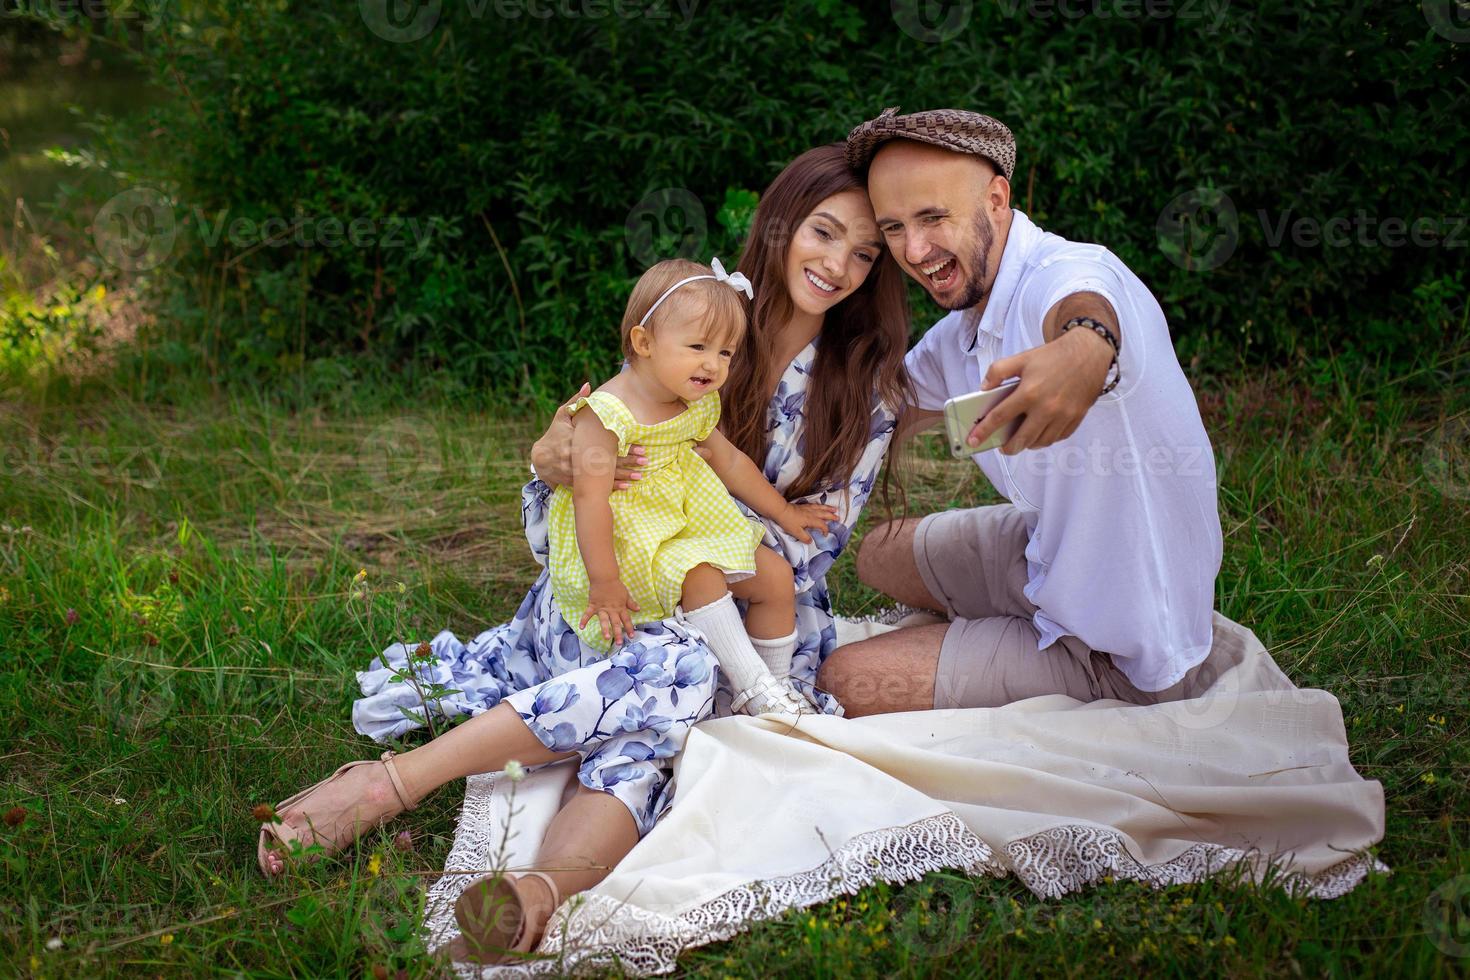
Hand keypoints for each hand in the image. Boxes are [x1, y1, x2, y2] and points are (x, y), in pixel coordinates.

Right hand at [531, 383, 648, 487]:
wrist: (540, 458)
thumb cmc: (554, 433)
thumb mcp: (562, 415)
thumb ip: (576, 401)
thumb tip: (589, 385)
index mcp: (577, 439)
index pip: (605, 443)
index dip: (623, 446)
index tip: (640, 446)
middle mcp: (577, 457)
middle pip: (606, 460)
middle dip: (627, 461)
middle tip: (645, 460)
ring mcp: (577, 472)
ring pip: (603, 476)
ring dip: (623, 476)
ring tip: (640, 476)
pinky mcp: (576, 482)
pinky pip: (595, 487)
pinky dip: (610, 488)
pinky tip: (626, 487)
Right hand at [580, 578, 639, 645]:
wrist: (605, 577)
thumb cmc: (616, 586)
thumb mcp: (626, 594)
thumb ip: (631, 603)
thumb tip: (638, 609)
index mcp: (620, 607)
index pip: (626, 619)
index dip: (630, 628)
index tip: (632, 636)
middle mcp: (612, 610)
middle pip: (616, 623)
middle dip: (618, 633)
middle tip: (619, 643)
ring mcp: (602, 608)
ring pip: (604, 620)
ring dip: (605, 629)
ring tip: (606, 637)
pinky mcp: (593, 605)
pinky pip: (588, 613)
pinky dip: (584, 620)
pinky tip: (581, 627)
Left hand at [776, 501, 839, 543]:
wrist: (781, 510)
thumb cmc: (788, 522)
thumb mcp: (796, 532)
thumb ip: (804, 537)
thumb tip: (811, 541)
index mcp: (811, 520)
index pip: (822, 525)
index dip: (825, 530)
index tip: (825, 535)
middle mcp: (811, 513)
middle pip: (824, 514)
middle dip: (832, 516)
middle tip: (838, 518)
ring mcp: (808, 508)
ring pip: (821, 508)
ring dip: (828, 508)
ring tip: (835, 509)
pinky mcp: (804, 506)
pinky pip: (815, 505)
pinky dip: (820, 505)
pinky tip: (821, 506)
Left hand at [968, 328, 1113, 454]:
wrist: (1089, 352)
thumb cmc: (1053, 356)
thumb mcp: (1022, 358)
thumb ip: (998, 371)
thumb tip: (984, 388)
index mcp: (1029, 392)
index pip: (1000, 417)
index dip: (983, 431)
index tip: (973, 441)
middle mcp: (1046, 408)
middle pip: (1021, 439)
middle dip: (1008, 447)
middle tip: (1002, 447)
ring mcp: (1063, 416)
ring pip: (1040, 442)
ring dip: (1027, 445)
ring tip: (1020, 440)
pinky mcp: (1076, 418)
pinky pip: (1057, 438)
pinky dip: (1046, 439)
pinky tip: (1039, 434)